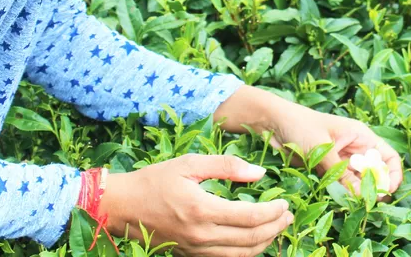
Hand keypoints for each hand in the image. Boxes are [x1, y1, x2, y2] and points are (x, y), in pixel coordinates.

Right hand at [98, 154, 292, 256]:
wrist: (122, 206)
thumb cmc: (155, 180)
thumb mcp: (190, 163)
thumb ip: (227, 166)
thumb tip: (260, 173)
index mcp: (202, 209)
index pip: (251, 217)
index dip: (273, 212)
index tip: (285, 203)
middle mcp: (201, 235)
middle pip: (251, 239)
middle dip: (275, 228)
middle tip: (288, 216)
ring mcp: (196, 249)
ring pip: (242, 255)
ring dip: (264, 243)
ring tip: (277, 228)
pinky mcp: (190, 255)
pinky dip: (246, 252)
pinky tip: (254, 240)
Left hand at [267, 106, 403, 198]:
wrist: (272, 121)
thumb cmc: (300, 126)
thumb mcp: (323, 149)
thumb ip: (342, 174)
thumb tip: (362, 195)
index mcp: (361, 136)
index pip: (388, 157)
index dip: (391, 174)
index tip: (386, 190)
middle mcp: (354, 148)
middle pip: (375, 172)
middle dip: (375, 187)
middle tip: (369, 202)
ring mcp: (341, 159)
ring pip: (358, 180)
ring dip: (358, 192)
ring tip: (354, 203)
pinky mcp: (327, 168)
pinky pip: (341, 183)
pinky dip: (343, 192)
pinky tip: (341, 199)